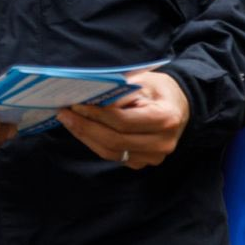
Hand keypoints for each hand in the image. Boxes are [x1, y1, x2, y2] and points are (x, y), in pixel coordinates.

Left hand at [55, 70, 190, 167]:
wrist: (179, 107)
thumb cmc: (159, 90)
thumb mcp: (143, 81)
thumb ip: (118, 90)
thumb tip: (87, 98)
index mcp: (165, 119)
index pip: (123, 121)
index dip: (96, 114)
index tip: (75, 104)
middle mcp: (162, 143)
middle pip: (115, 140)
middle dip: (85, 127)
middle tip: (64, 113)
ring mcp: (153, 157)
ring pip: (111, 152)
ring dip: (86, 136)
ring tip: (68, 121)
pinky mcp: (143, 163)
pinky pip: (114, 157)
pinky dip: (95, 143)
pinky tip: (83, 130)